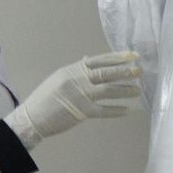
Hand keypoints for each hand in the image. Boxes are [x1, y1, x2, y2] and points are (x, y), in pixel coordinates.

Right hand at [4, 51, 140, 148]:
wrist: (32, 117)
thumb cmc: (45, 99)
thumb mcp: (58, 78)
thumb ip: (75, 70)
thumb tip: (87, 58)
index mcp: (72, 70)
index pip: (98, 60)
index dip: (116, 57)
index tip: (132, 55)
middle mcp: (76, 79)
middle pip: (105, 73)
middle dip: (124, 71)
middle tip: (139, 71)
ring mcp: (79, 95)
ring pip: (107, 90)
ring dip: (124, 90)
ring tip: (137, 90)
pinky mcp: (81, 112)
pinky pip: (103, 110)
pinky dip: (116, 110)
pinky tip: (128, 110)